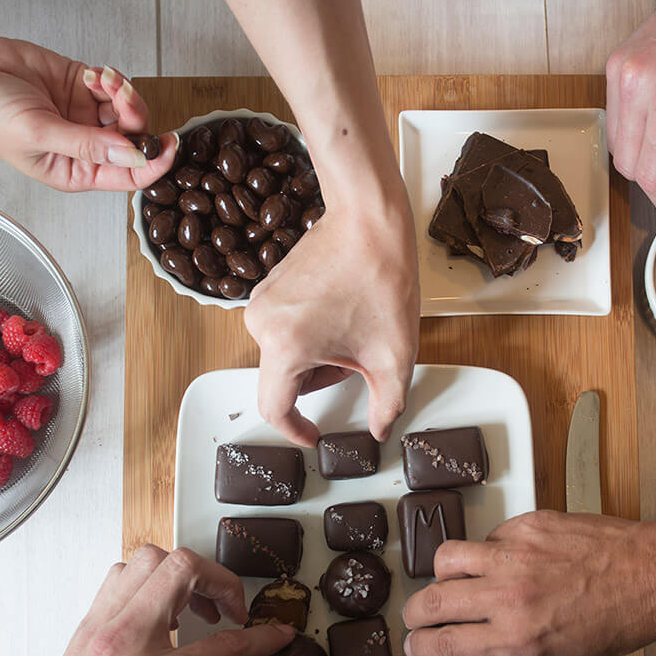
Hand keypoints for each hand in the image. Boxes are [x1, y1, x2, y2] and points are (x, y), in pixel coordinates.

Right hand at [0, 37, 176, 190]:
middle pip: (134, 140)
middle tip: (122, 97)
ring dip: (124, 94)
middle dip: (135, 117)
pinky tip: (93, 74)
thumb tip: (133, 156)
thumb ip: (89, 146)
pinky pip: (115, 87)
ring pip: (128, 112)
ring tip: (105, 80)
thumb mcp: (39, 134)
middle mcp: (87, 147)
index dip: (154, 163)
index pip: (129, 176)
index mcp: (78, 172)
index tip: (170, 146)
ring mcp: (87, 117)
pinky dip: (112, 79)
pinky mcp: (83, 89)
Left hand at [0, 545, 293, 655]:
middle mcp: (123, 643)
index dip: (262, 638)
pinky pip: (122, 575)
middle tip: (233, 608)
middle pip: (184, 569)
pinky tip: (162, 605)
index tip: (276, 633)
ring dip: (184, 573)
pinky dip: (151, 579)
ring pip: (150, 559)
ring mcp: (100, 628)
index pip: (225, 645)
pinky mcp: (86, 626)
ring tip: (197, 602)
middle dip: (222, 581)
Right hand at [245, 193, 418, 447]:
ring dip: (320, 356)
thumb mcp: (393, 355)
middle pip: (287, 379)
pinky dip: (312, 335)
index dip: (296, 429)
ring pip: (287, 355)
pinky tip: (340, 313)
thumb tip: (380, 428)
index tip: (313, 435)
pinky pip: (285, 330)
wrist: (369, 220)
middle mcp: (262, 325)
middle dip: (324, 378)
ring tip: (352, 329)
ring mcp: (262, 303)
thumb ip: (388, 404)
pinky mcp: (268, 288)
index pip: (275, 408)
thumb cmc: (380, 276)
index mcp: (285, 347)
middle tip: (358, 358)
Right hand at [402, 510, 655, 655]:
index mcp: (518, 637)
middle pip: (431, 602)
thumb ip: (510, 644)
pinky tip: (511, 557)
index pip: (445, 644)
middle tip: (418, 615)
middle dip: (415, 613)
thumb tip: (476, 640)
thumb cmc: (617, 620)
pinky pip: (488, 536)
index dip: (420, 647)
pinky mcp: (525, 524)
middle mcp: (509, 595)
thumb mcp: (561, 652)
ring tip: (455, 578)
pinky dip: (490, 550)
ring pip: (447, 558)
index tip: (415, 645)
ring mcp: (514, 554)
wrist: (652, 573)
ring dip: (443, 573)